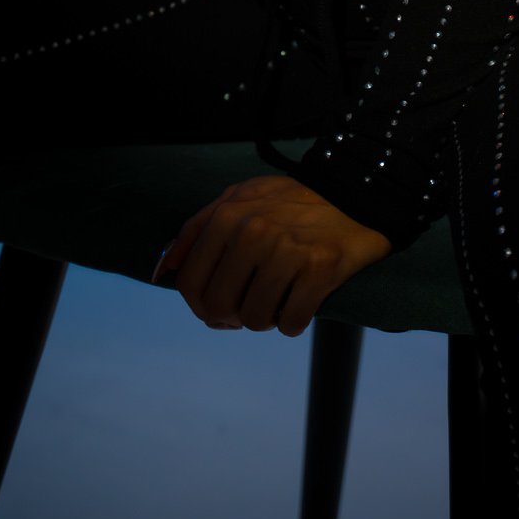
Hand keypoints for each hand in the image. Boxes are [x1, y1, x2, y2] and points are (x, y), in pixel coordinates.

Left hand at [150, 172, 391, 337]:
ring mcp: (286, 250)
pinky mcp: (319, 268)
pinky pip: (290, 323)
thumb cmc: (291, 203)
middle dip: (233, 315)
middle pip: (218, 308)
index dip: (202, 306)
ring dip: (267, 317)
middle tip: (254, 302)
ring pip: (254, 320)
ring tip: (281, 294)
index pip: (190, 285)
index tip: (222, 305)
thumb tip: (165, 269)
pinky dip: (294, 321)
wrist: (354, 195)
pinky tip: (303, 299)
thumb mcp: (240, 198)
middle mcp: (253, 231)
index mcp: (227, 215)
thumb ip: (198, 229)